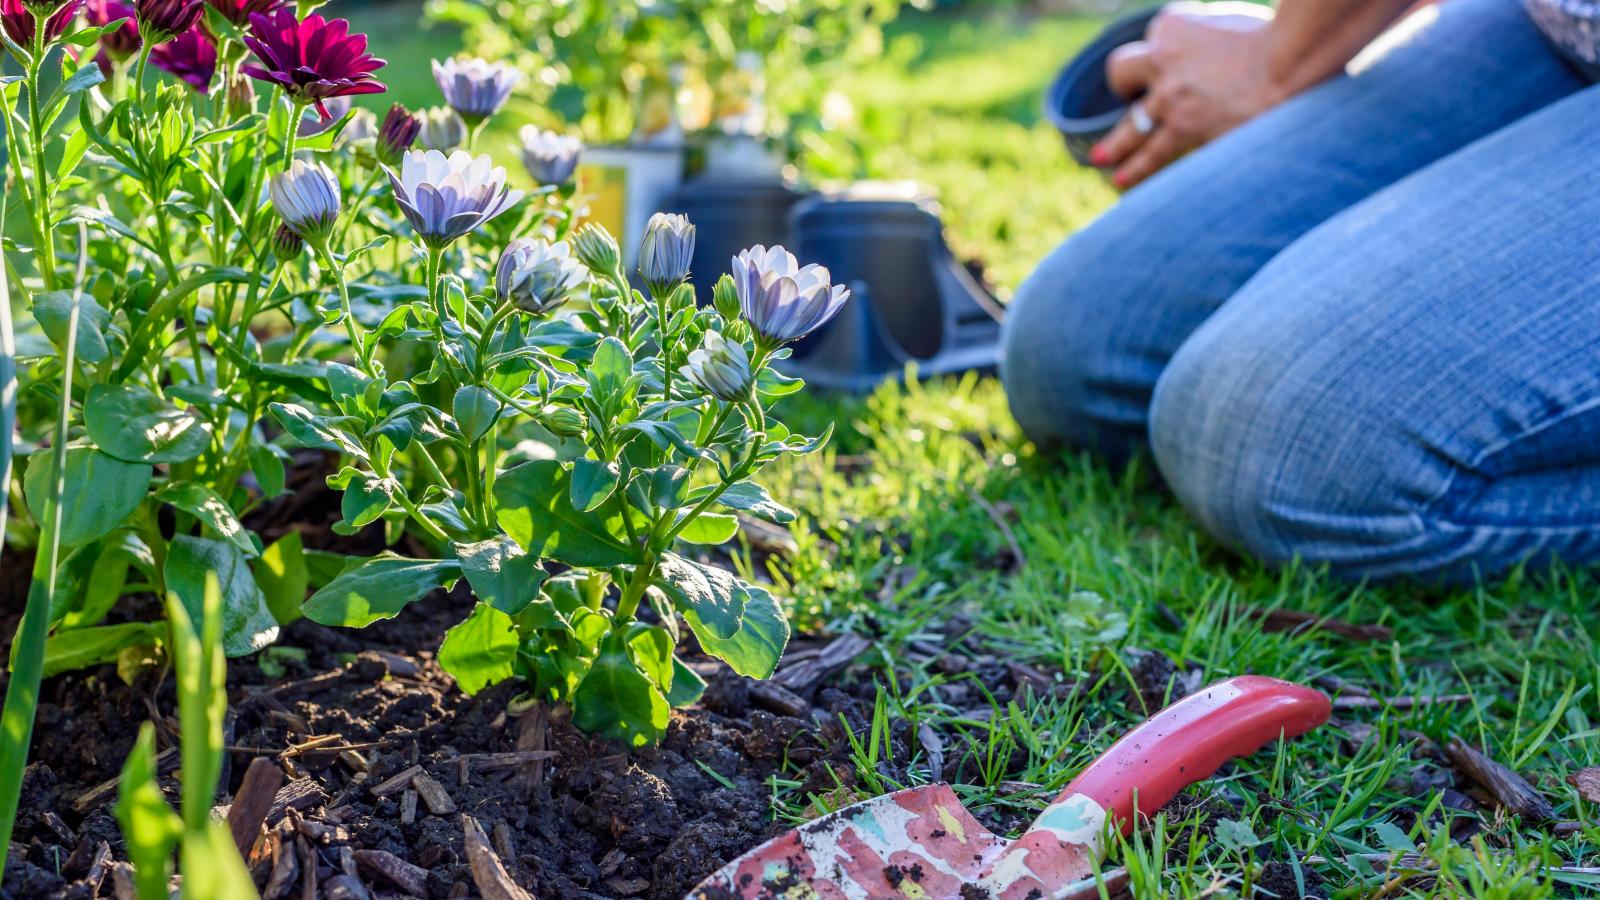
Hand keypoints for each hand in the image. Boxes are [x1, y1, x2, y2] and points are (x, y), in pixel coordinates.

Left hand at [1090, 2, 1283, 189]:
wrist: (1289, 64)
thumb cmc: (1273, 37)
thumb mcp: (1233, 19)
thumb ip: (1210, 29)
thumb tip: (1205, 39)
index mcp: (1172, 28)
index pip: (1156, 37)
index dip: (1165, 48)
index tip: (1175, 58)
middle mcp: (1161, 63)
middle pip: (1121, 74)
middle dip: (1120, 86)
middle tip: (1122, 90)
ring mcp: (1171, 101)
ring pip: (1133, 130)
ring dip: (1118, 148)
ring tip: (1103, 161)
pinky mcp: (1188, 132)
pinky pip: (1159, 156)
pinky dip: (1144, 170)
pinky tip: (1131, 182)